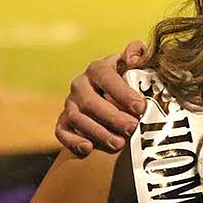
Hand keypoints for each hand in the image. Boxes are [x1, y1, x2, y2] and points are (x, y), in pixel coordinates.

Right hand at [55, 41, 147, 156]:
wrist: (110, 96)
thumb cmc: (127, 80)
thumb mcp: (135, 65)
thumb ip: (137, 54)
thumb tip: (134, 57)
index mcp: (97, 69)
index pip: (107, 78)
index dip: (124, 93)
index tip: (141, 107)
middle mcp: (80, 85)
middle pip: (91, 102)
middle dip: (114, 117)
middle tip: (133, 128)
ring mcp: (70, 103)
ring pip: (78, 118)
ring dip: (98, 132)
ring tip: (119, 143)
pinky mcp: (64, 121)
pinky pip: (62, 131)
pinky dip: (72, 141)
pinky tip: (88, 149)